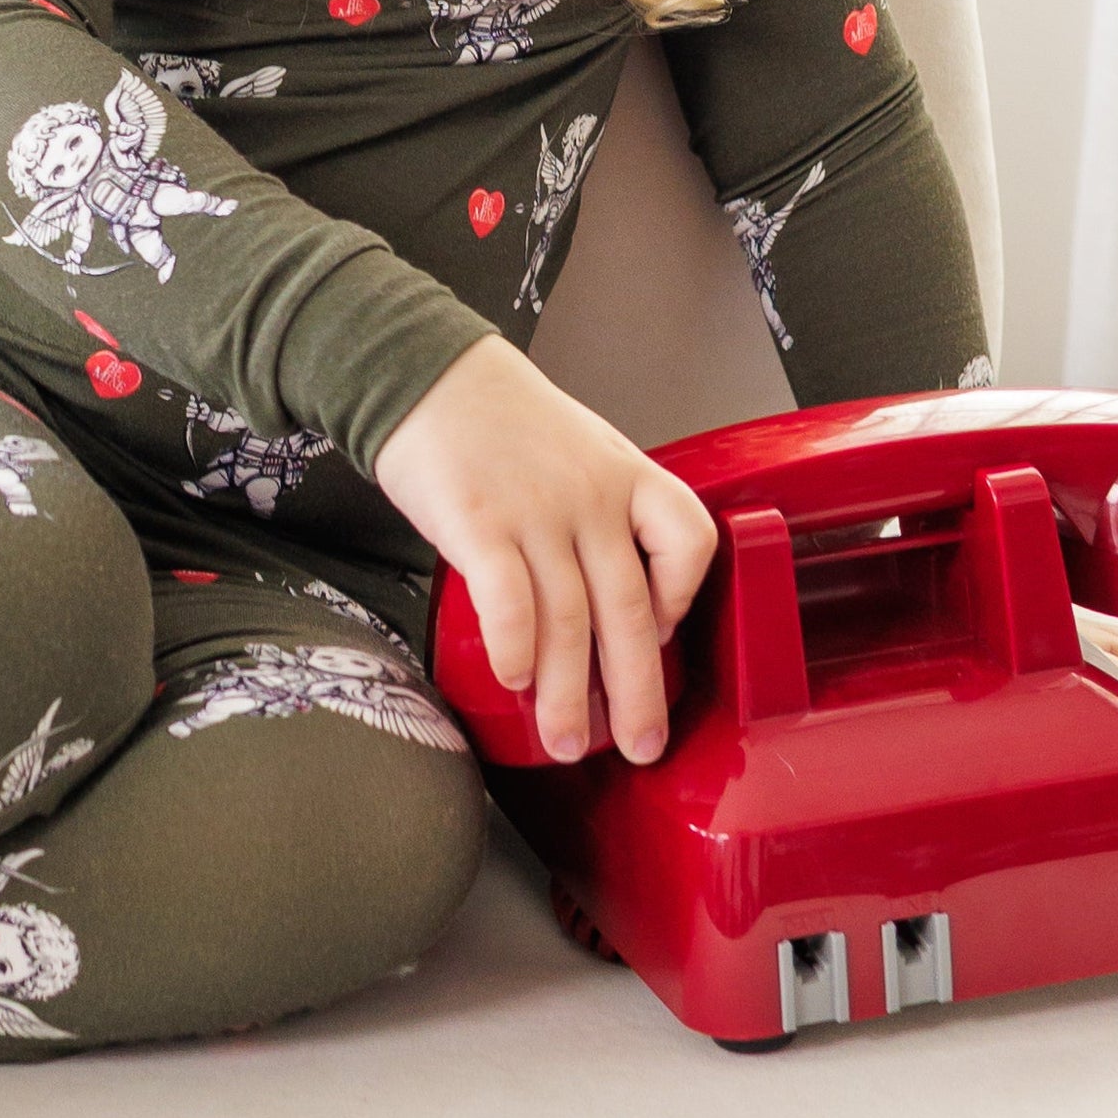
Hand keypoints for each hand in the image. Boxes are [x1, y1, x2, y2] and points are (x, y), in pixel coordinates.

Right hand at [371, 337, 715, 762]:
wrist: (427, 372)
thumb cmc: (499, 420)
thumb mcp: (580, 451)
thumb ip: (603, 515)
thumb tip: (602, 601)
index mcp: (626, 475)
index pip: (690, 538)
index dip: (685, 599)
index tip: (665, 638)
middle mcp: (592, 497)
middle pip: (630, 609)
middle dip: (637, 691)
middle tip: (639, 745)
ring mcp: (537, 511)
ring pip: (568, 621)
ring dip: (569, 695)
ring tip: (565, 741)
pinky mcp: (480, 521)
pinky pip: (509, 600)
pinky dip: (515, 648)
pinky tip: (514, 680)